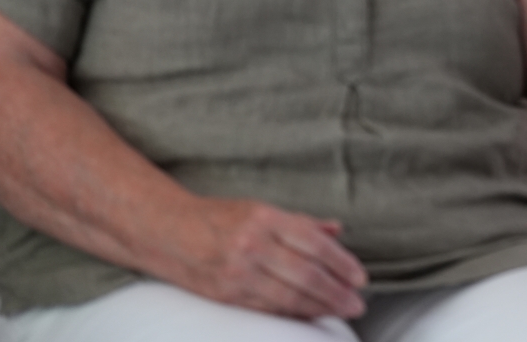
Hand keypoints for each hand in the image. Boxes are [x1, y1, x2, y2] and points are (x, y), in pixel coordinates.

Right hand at [174, 197, 366, 318]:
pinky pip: (266, 308)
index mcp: (265, 218)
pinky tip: (309, 315)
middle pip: (305, 273)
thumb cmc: (219, 217)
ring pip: (288, 295)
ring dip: (319, 306)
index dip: (341, 262)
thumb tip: (336, 230)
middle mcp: (253, 245)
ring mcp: (238, 272)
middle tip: (357, 302)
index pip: (314, 243)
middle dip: (336, 291)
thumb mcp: (260, 210)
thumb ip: (300, 223)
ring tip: (341, 311)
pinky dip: (291, 313)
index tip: (359, 277)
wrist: (167, 231)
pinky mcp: (225, 295)